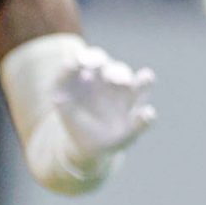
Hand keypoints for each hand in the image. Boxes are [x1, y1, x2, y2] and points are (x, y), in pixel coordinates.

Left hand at [54, 47, 157, 162]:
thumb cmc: (74, 119)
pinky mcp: (136, 122)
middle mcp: (114, 83)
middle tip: (109, 79)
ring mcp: (128, 101)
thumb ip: (62, 100)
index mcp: (96, 74)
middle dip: (115, 73)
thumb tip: (59, 98)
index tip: (82, 62)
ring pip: (141, 85)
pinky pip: (145, 118)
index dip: (91, 58)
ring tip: (133, 84)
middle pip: (118, 71)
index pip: (96, 59)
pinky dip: (146, 117)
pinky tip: (146, 114)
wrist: (87, 145)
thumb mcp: (63, 107)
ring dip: (141, 82)